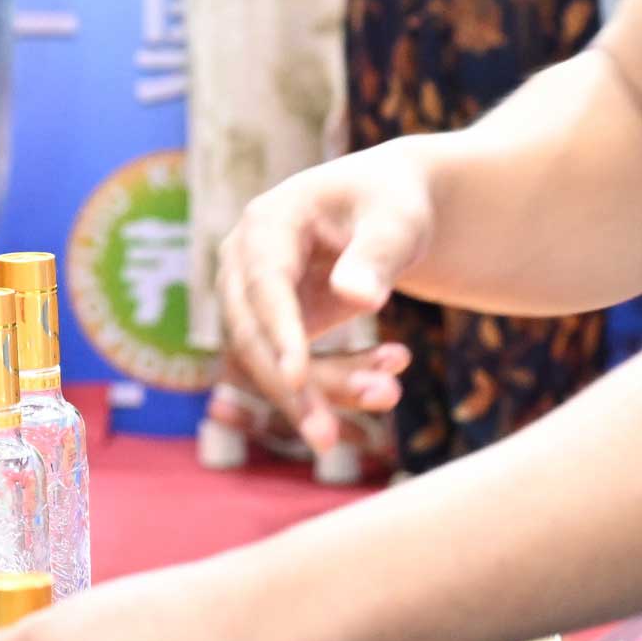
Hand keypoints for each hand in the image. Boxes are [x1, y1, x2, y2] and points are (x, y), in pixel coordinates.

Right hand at [218, 152, 427, 458]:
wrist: (387, 207)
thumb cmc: (392, 203)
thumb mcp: (396, 222)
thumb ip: (376, 256)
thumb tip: (357, 299)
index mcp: (267, 221)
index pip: (264, 283)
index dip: (279, 331)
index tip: (298, 378)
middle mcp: (244, 260)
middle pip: (252, 334)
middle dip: (295, 386)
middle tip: (333, 437)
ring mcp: (252, 296)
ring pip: (267, 362)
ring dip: (322, 390)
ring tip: (390, 393)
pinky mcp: (271, 326)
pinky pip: (289, 369)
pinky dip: (332, 384)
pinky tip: (386, 382)